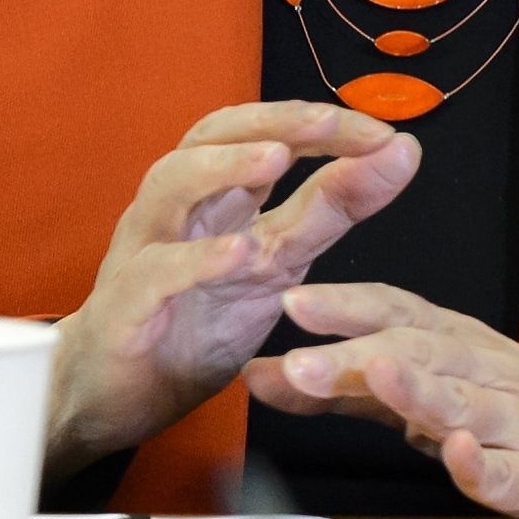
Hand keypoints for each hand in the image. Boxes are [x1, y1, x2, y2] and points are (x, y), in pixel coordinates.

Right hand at [43, 102, 420, 474]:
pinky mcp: (126, 304)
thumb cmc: (193, 320)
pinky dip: (195, 258)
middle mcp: (175, 208)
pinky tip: (238, 252)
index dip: (314, 123)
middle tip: (328, 122)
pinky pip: (154, 271)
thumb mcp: (278, 264)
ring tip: (275, 160)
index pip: (259, 132)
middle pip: (207, 136)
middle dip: (269, 121)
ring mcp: (144, 250)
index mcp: (213, 196)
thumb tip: (400, 151)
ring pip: (169, 184)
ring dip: (222, 167)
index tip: (378, 131)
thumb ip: (330, 210)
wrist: (119, 396)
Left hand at [241, 282, 518, 518]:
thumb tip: (252, 371)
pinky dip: (487, 462)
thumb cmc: (500, 402)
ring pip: (465, 400)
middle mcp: (479, 367)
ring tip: (378, 373)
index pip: (390, 307)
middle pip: (418, 349)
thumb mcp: (414, 385)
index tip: (288, 299)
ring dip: (421, 389)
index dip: (341, 304)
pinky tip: (462, 454)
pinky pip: (514, 469)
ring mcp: (516, 418)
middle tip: (301, 357)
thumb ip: (337, 382)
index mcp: (446, 338)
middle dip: (359, 350)